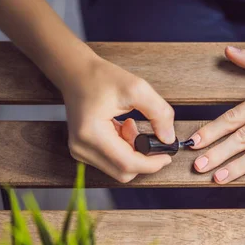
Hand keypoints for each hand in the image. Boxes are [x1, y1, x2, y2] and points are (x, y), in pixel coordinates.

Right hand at [62, 57, 174, 182]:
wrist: (76, 73)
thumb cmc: (101, 78)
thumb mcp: (137, 88)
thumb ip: (159, 113)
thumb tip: (169, 139)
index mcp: (91, 134)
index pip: (127, 164)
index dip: (152, 164)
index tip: (167, 156)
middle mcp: (82, 148)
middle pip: (124, 172)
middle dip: (142, 158)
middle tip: (146, 133)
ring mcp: (80, 152)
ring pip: (119, 169)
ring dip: (133, 153)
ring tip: (130, 126)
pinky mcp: (83, 151)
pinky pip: (112, 162)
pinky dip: (124, 150)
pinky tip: (123, 129)